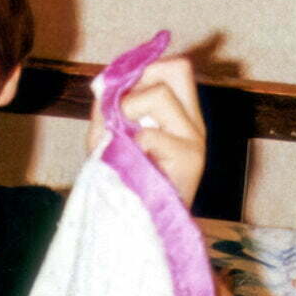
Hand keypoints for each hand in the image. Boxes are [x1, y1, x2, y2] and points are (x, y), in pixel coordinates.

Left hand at [87, 56, 206, 206]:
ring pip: (159, 94)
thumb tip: (101, 83)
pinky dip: (130, 144)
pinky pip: (148, 135)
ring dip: (128, 110)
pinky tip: (131, 162)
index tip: (119, 88)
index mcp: (181, 115)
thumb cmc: (126, 184)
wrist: (141, 230)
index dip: (146, 66)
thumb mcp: (111, 138)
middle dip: (138, 81)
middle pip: (176, 68)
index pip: (177, 67)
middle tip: (121, 112)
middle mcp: (193, 123)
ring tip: (122, 138)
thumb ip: (107, 108)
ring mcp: (194, 140)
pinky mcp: (190, 160)